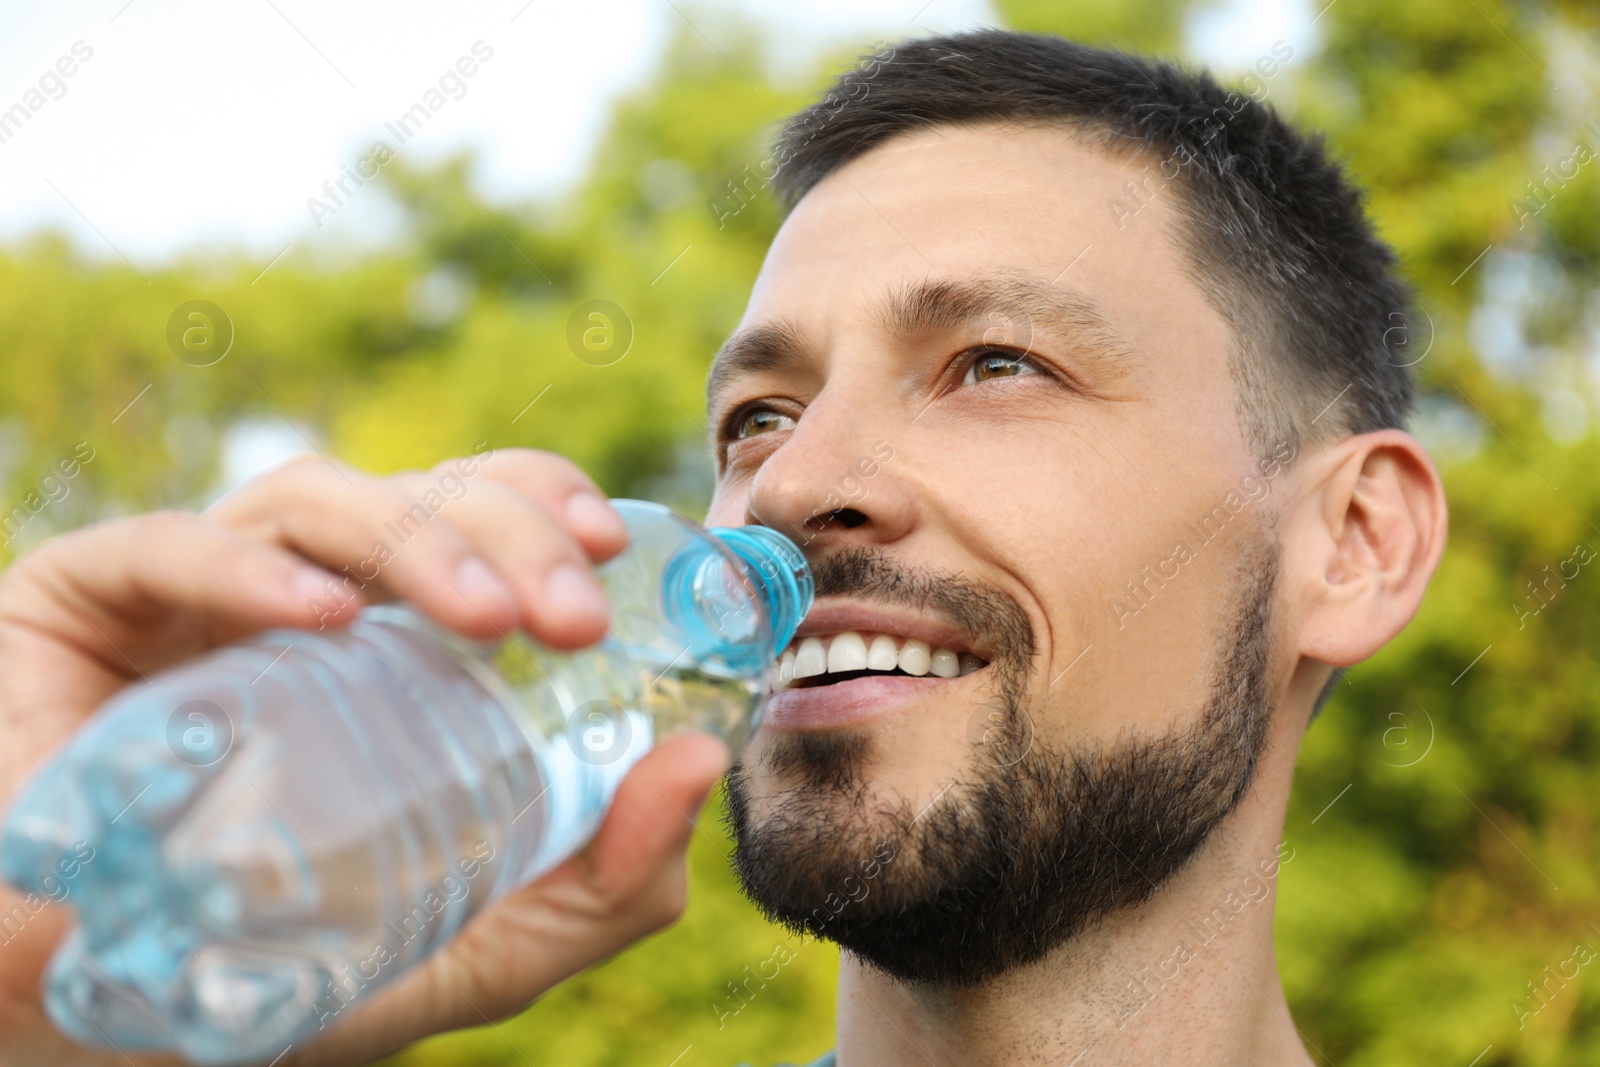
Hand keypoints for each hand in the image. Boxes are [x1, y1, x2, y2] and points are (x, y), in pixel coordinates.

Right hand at [0, 449, 730, 1065]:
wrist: (80, 1030)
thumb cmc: (281, 971)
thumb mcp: (472, 944)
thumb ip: (597, 883)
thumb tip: (702, 767)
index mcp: (387, 638)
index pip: (477, 515)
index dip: (546, 503)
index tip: (613, 548)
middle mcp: (300, 594)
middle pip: (416, 496)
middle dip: (512, 531)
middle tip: (576, 616)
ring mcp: (193, 594)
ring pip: (314, 499)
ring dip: (416, 540)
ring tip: (488, 621)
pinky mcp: (82, 605)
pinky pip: (161, 550)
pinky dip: (246, 567)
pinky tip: (320, 616)